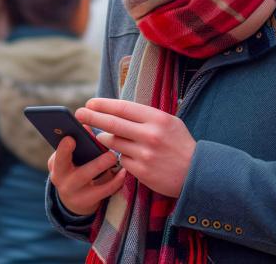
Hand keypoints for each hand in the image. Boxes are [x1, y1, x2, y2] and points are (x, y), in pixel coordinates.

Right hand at [48, 136, 127, 215]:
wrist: (74, 199)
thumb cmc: (76, 168)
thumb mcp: (72, 157)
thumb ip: (79, 143)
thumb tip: (86, 125)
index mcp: (56, 165)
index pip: (59, 157)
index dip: (63, 149)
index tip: (71, 138)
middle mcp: (61, 180)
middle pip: (78, 173)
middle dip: (93, 162)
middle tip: (108, 152)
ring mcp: (73, 193)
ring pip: (89, 181)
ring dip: (102, 167)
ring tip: (115, 157)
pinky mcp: (87, 201)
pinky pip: (104, 191)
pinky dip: (115, 181)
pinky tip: (123, 171)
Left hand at [76, 98, 195, 197]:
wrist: (197, 173)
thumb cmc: (180, 144)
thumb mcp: (169, 122)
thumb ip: (145, 117)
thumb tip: (117, 112)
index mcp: (157, 119)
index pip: (123, 108)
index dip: (103, 104)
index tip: (90, 102)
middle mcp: (150, 135)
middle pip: (112, 123)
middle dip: (92, 117)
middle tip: (79, 113)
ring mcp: (144, 154)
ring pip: (113, 143)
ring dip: (105, 138)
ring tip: (101, 135)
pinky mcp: (141, 171)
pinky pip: (121, 160)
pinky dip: (120, 156)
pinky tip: (124, 154)